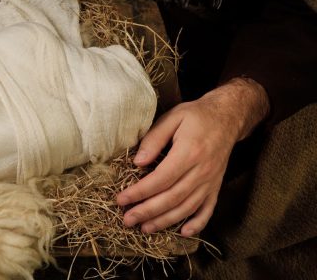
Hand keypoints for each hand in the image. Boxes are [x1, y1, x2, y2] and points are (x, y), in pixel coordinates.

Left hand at [116, 78, 268, 236]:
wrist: (228, 117)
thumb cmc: (195, 116)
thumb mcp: (172, 118)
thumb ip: (153, 139)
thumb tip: (137, 162)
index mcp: (189, 153)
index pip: (160, 179)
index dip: (139, 192)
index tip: (121, 199)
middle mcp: (202, 171)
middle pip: (172, 198)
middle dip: (147, 212)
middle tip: (127, 220)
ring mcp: (211, 181)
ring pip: (187, 208)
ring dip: (165, 221)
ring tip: (145, 228)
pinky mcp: (216, 186)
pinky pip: (208, 209)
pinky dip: (198, 224)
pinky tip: (184, 233)